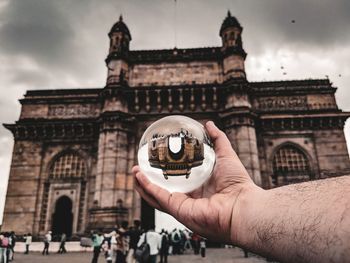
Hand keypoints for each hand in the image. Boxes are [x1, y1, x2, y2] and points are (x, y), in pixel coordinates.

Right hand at [132, 121, 261, 243]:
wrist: (242, 205)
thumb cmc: (239, 185)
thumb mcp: (225, 155)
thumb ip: (217, 139)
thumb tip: (209, 124)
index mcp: (199, 189)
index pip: (179, 181)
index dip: (166, 172)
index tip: (158, 161)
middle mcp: (189, 199)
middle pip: (163, 190)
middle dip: (150, 180)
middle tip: (141, 167)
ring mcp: (183, 206)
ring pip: (156, 196)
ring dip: (143, 184)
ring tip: (134, 171)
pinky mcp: (178, 210)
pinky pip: (159, 197)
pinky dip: (147, 186)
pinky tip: (139, 175)